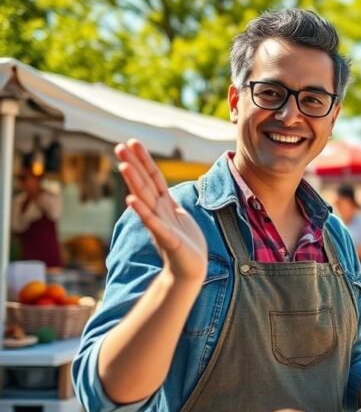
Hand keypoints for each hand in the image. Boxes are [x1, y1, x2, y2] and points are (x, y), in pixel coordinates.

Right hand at [116, 139, 206, 282]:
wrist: (191, 270)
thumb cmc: (186, 243)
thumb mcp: (178, 215)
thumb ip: (167, 201)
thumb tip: (160, 186)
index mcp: (164, 205)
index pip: (153, 178)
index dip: (144, 160)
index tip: (133, 142)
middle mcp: (159, 212)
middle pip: (145, 184)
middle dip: (133, 165)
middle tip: (118, 146)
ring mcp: (161, 224)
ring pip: (145, 199)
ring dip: (134, 183)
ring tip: (123, 166)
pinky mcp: (167, 239)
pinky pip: (152, 223)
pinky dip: (142, 212)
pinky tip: (130, 200)